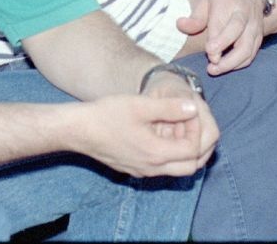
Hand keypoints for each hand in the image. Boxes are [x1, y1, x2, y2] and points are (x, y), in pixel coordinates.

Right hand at [68, 83, 217, 177]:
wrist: (79, 130)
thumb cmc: (107, 115)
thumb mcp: (140, 105)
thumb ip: (169, 107)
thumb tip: (193, 107)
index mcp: (156, 153)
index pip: (193, 150)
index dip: (197, 130)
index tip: (190, 113)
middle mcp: (152, 168)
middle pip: (190, 166)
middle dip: (196, 146)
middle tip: (190, 124)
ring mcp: (142, 171)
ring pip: (176, 169)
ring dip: (183, 151)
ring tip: (177, 126)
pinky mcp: (134, 169)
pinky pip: (161, 168)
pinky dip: (169, 154)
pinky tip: (160, 133)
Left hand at [175, 0, 266, 75]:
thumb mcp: (206, 1)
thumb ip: (195, 17)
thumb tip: (180, 25)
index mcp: (228, 3)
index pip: (223, 23)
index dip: (218, 39)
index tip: (209, 51)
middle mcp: (244, 15)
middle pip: (238, 34)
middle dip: (226, 51)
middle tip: (212, 65)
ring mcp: (254, 27)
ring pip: (248, 48)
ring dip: (232, 63)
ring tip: (215, 70)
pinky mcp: (259, 37)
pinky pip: (251, 54)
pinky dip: (240, 64)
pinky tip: (226, 67)